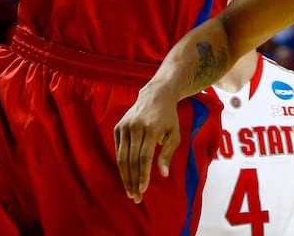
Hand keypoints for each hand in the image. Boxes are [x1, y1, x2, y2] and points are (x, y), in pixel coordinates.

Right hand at [114, 83, 181, 202]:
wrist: (156, 95)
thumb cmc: (168, 117)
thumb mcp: (174, 133)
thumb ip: (167, 154)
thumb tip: (163, 174)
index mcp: (150, 128)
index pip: (144, 157)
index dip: (143, 175)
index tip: (143, 190)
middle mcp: (135, 127)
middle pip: (131, 160)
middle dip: (133, 180)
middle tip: (136, 197)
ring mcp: (125, 126)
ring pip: (122, 157)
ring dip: (125, 177)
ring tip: (130, 192)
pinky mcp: (118, 127)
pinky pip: (118, 150)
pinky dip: (121, 165)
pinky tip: (126, 176)